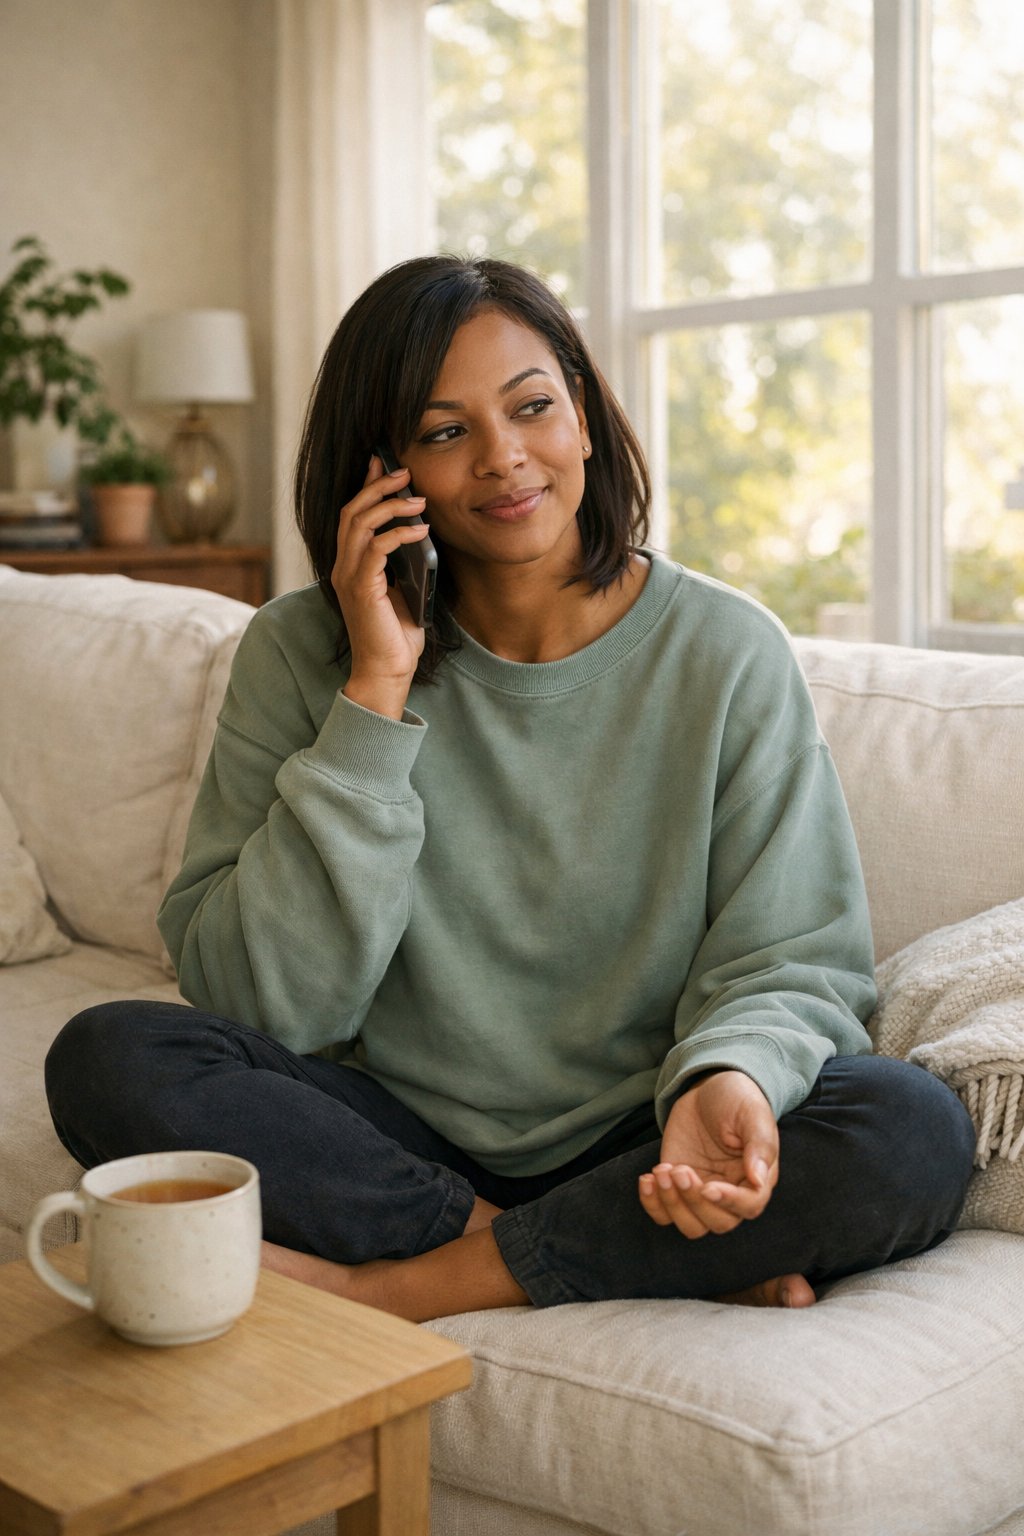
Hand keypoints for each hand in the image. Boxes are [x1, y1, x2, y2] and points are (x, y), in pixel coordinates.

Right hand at [331, 455, 432, 717]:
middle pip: (351, 512)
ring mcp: (349, 577)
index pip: (352, 516)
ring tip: (417, 498)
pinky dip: (399, 534)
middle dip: (377, 487)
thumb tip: (421, 532)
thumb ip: (403, 563)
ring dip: (390, 506)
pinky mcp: (361, 589)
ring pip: (359, 524)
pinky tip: (422, 530)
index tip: (382, 463)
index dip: (365, 487)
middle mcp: (343, 567)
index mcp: (350, 566)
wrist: (386, 671)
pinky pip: (376, 548)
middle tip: (403, 472)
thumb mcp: (403, 590)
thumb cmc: (396, 636)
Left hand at [638, 1070, 778, 1238]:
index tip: (707, 1187)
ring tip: (662, 1170)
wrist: (708, 1090)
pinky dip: (652, 1203)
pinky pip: (664, 1213)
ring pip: (691, 1226)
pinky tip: (648, 1178)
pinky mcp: (677, 1188)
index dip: (728, 1203)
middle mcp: (731, 1193)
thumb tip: (759, 1181)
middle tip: (679, 1170)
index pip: (748, 1207)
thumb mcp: (752, 1114)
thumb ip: (760, 1146)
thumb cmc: (737, 1100)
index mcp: (756, 1179)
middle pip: (718, 1223)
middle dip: (694, 1201)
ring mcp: (702, 1194)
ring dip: (672, 1205)